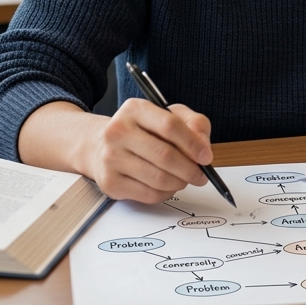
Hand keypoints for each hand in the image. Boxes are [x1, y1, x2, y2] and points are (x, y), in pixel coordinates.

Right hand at [75, 99, 212, 203]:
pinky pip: (149, 194)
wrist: (99, 146)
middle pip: (165, 155)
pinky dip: (166, 193)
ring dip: (180, 182)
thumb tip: (203, 148)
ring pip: (159, 179)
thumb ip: (193, 124)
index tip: (206, 156)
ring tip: (184, 179)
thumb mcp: (168, 115)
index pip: (170, 126)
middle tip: (201, 175)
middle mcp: (117, 131)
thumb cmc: (141, 131)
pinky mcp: (110, 183)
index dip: (193, 144)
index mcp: (134, 109)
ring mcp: (111, 158)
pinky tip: (168, 186)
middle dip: (190, 169)